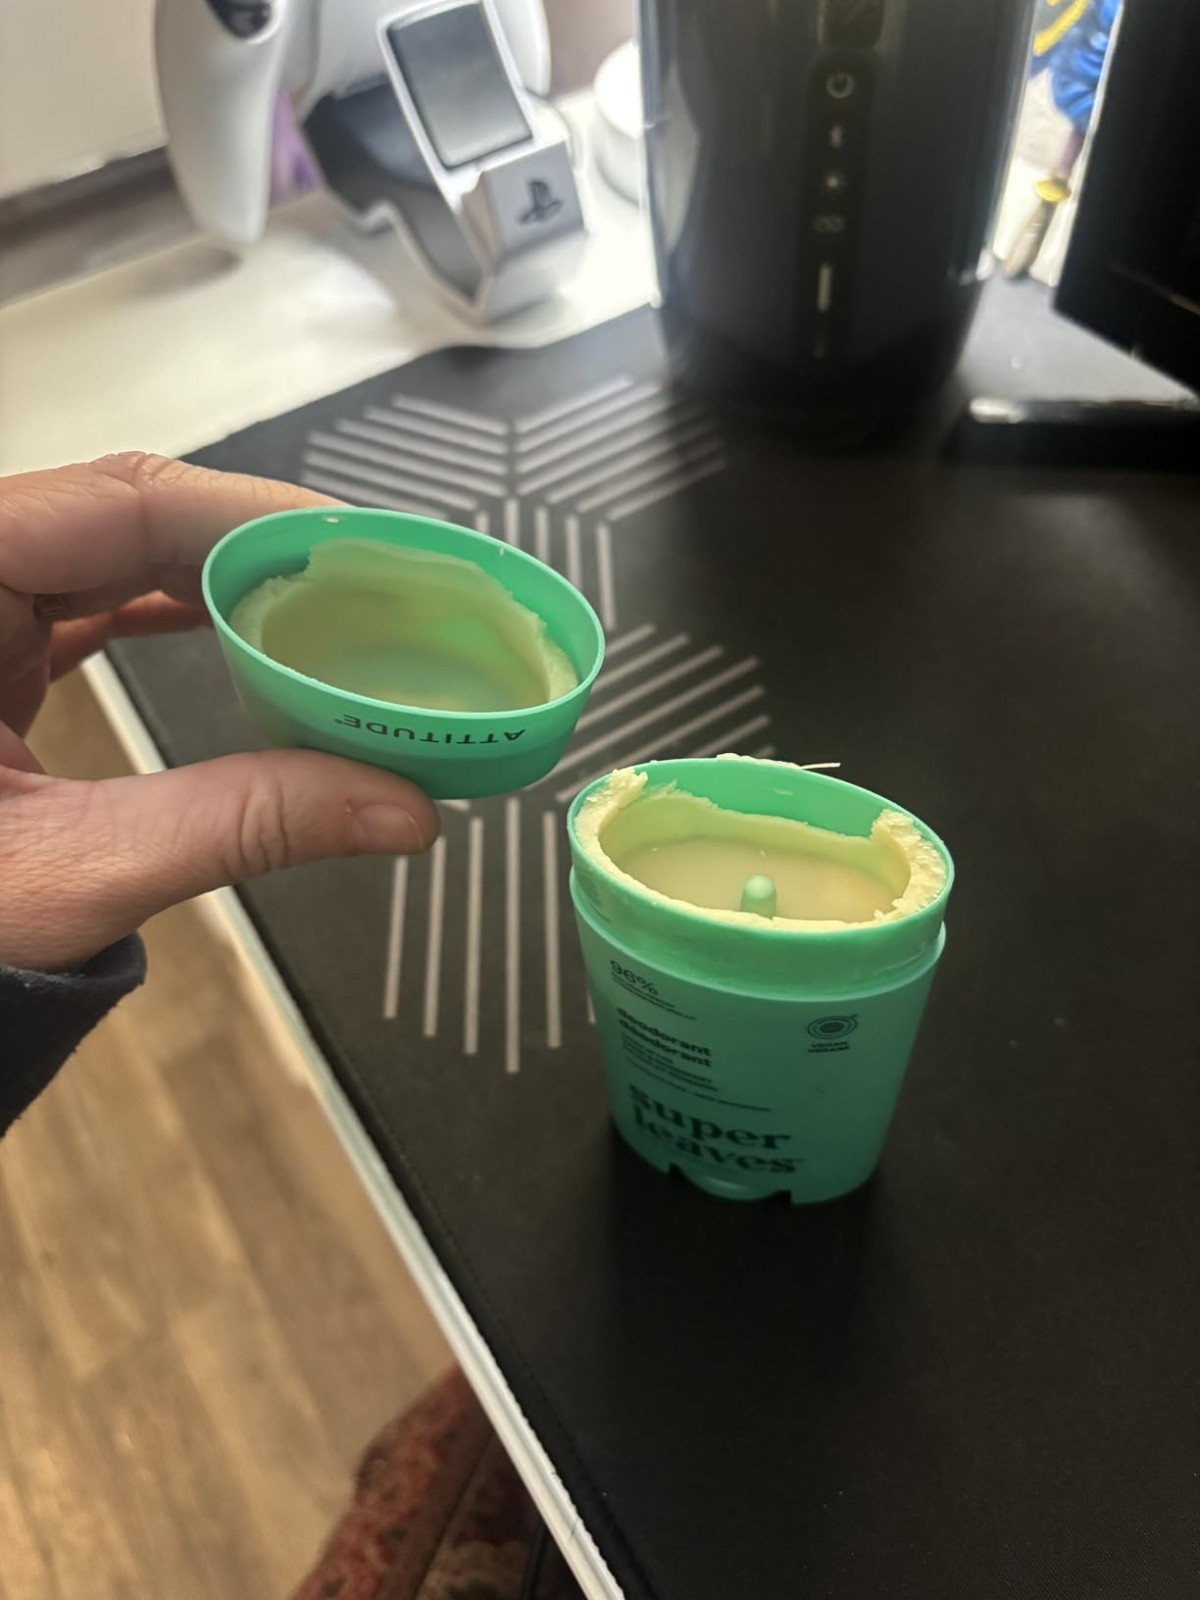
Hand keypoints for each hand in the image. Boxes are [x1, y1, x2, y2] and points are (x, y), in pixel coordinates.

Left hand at [0, 453, 437, 971]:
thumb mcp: (76, 870)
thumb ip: (239, 824)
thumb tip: (398, 807)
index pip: (119, 498)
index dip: (250, 514)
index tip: (355, 549)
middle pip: (126, 511)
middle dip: (252, 542)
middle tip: (365, 581)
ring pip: (115, 546)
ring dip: (223, 573)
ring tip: (322, 605)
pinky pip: (93, 593)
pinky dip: (177, 607)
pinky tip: (244, 625)